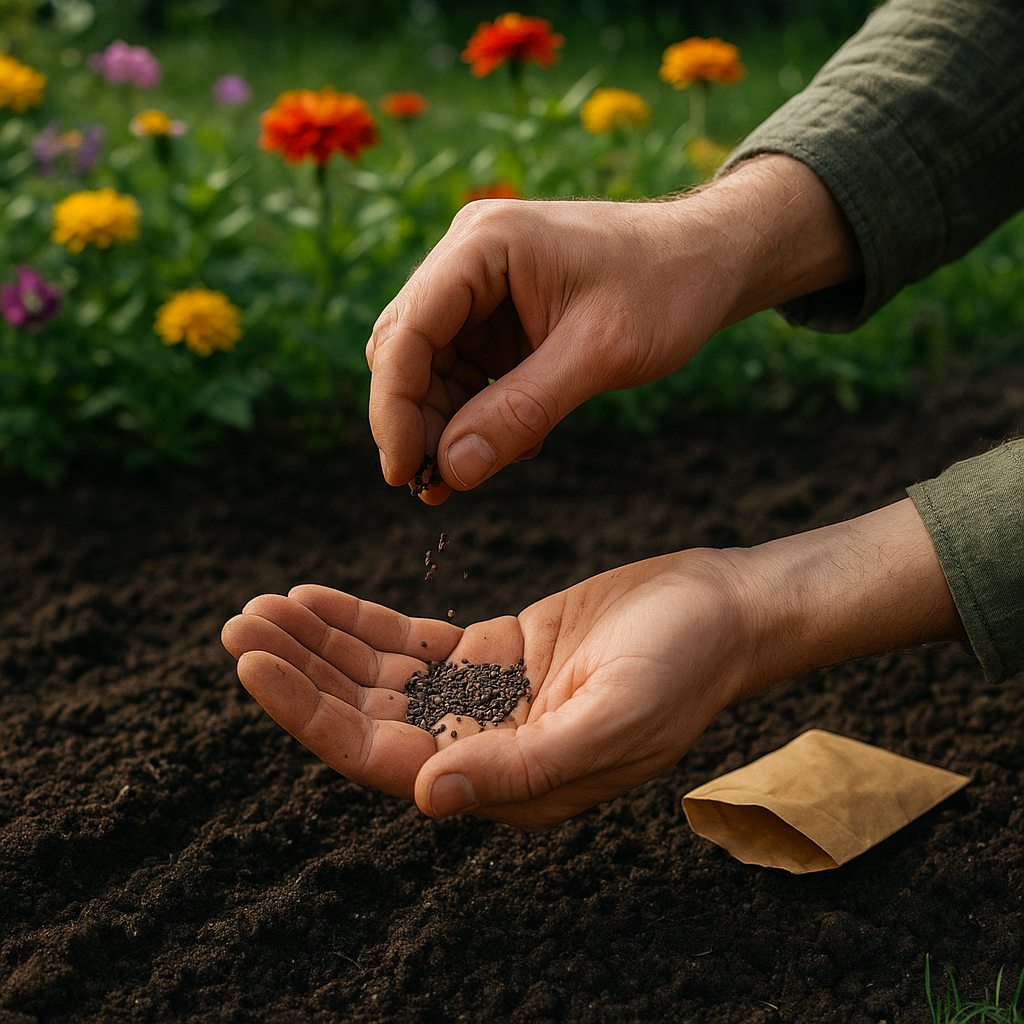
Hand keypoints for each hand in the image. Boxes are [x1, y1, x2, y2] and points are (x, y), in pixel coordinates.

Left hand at [220, 499, 960, 829]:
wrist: (723, 611)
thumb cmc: (683, 667)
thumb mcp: (610, 718)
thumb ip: (520, 764)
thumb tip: (425, 796)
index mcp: (505, 780)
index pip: (384, 757)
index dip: (312, 716)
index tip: (255, 664)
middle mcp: (484, 747)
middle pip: (368, 715)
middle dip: (303, 673)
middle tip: (241, 624)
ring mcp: (485, 698)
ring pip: (382, 677)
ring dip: (323, 643)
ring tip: (264, 606)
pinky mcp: (494, 651)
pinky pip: (412, 641)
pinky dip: (364, 621)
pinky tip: (320, 596)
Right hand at [367, 155, 861, 502]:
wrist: (710, 260)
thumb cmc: (667, 287)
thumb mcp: (599, 354)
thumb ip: (522, 411)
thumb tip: (451, 471)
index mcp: (483, 245)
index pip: (407, 332)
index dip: (394, 409)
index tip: (404, 474)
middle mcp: (469, 259)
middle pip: (406, 350)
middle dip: (415, 422)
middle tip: (434, 488)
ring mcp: (481, 288)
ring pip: (430, 368)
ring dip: (443, 426)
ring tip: (469, 476)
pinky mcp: (499, 317)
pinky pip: (465, 374)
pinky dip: (475, 415)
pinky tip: (510, 444)